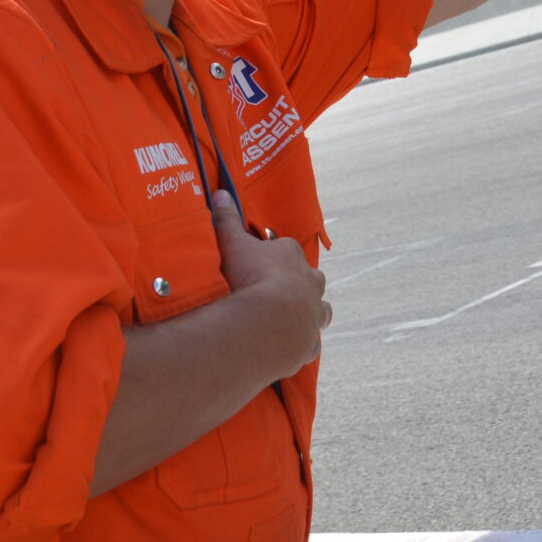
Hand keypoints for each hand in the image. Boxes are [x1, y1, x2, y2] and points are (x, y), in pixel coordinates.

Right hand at [211, 192, 329, 379]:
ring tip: (289, 320)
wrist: (266, 322)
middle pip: (311, 279)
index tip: (257, 267)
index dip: (272, 258)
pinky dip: (302, 343)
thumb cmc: (249, 277)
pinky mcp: (310, 343)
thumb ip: (227, 220)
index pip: (286, 251)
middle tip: (274, 295)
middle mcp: (311, 283)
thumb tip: (220, 193)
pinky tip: (288, 347)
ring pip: (321, 310)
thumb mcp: (232, 244)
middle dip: (298, 284)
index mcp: (292, 256)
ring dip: (309, 312)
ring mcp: (314, 314)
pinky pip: (311, 342)